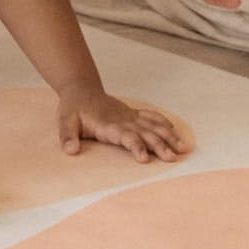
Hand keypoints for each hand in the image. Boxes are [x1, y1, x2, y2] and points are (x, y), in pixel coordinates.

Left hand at [56, 88, 191, 162]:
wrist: (81, 89)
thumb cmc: (73, 108)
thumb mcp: (65, 121)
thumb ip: (67, 136)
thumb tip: (70, 151)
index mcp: (108, 125)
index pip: (126, 137)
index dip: (136, 146)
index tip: (145, 159)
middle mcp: (123, 120)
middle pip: (146, 133)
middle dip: (160, 145)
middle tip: (173, 158)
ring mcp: (130, 116)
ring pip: (153, 125)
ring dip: (168, 136)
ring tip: (183, 148)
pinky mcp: (133, 114)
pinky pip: (152, 117)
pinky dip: (164, 123)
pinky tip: (175, 132)